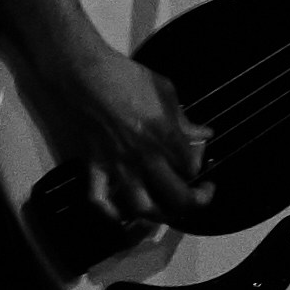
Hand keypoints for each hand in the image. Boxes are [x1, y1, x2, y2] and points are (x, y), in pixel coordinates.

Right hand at [16, 14, 210, 220]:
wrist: (86, 75)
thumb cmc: (128, 77)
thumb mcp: (167, 91)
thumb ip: (184, 119)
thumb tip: (203, 134)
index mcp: (165, 136)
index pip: (192, 169)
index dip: (199, 168)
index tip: (198, 158)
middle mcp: (144, 157)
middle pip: (176, 197)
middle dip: (194, 201)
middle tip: (200, 195)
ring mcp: (117, 165)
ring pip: (141, 207)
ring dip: (159, 213)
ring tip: (168, 207)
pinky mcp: (94, 166)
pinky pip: (100, 200)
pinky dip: (112, 213)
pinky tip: (124, 213)